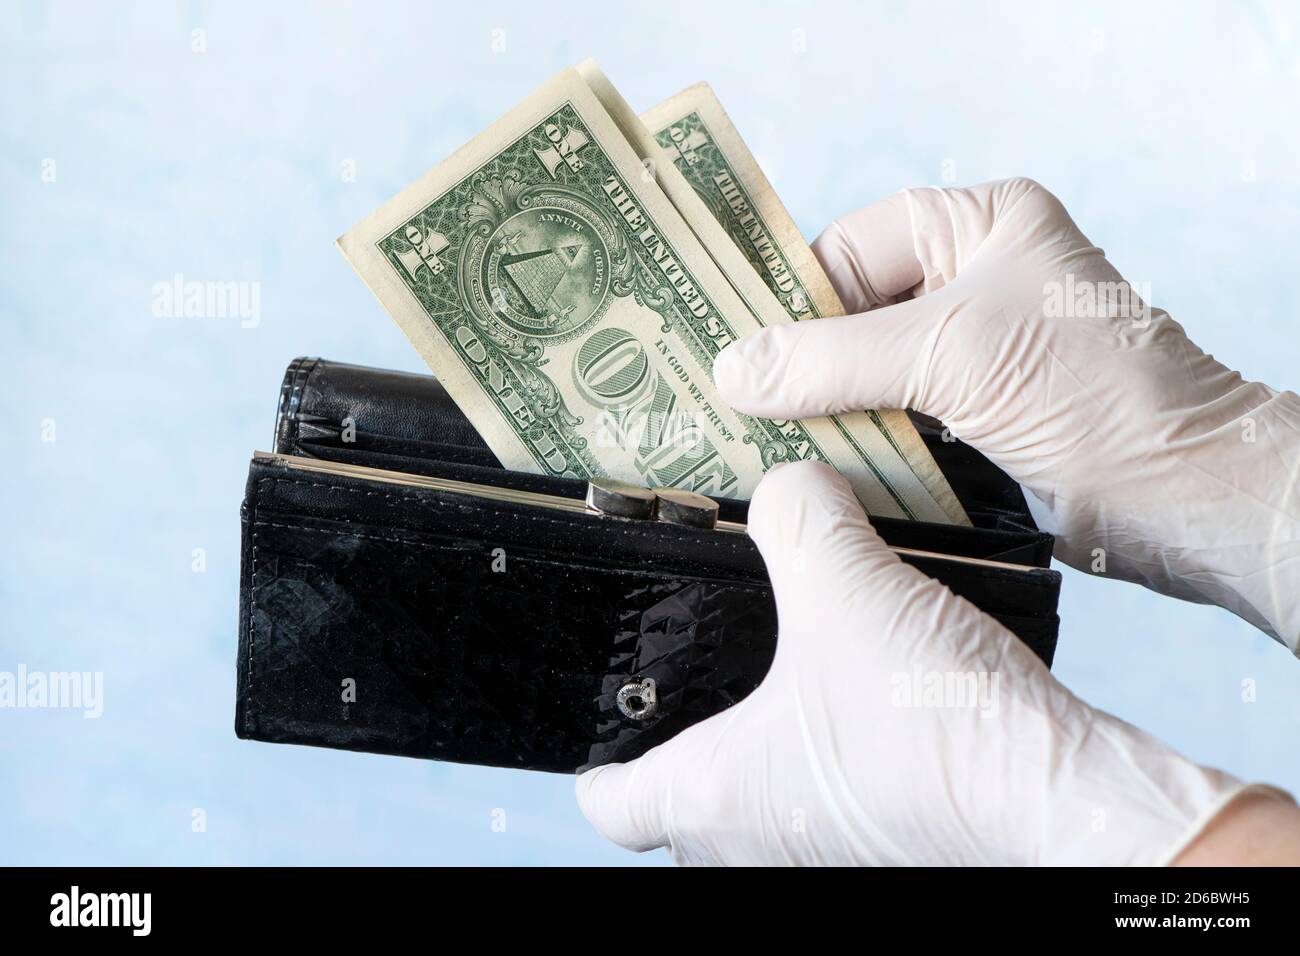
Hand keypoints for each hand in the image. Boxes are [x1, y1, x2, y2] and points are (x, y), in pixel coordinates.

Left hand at [576, 461, 1272, 864]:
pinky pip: (835, 806)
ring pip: (766, 810)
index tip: (605, 731)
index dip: (599, 764)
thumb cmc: (935, 721)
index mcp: (717, 798)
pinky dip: (837, 760)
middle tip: (700, 680)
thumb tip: (789, 484)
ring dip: (771, 752)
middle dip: (690, 748)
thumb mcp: (845, 585)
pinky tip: (871, 697)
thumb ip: (798, 516)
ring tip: (791, 675)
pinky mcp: (895, 843)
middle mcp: (763, 844)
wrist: (1059, 793)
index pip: (614, 806)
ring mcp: (831, 852)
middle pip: (687, 813)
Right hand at [713, 179, 1299, 648]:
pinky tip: (811, 458)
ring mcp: (975, 346)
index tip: (734, 341)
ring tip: (757, 432)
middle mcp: (975, 274)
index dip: (794, 292)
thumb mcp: (948, 354)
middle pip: (853, 307)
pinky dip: (855, 434)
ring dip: (822, 401)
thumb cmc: (1091, 392)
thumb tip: (734, 369)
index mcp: (981, 222)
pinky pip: (891, 410)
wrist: (1181, 491)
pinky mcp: (974, 410)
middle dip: (801, 355)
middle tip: (733, 396)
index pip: (854, 244)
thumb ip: (831, 359)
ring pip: (866, 364)